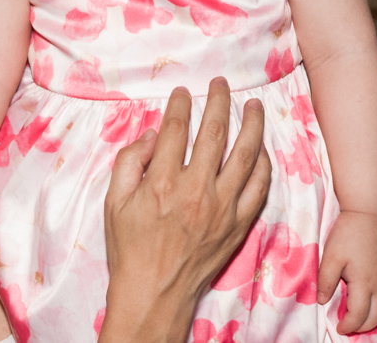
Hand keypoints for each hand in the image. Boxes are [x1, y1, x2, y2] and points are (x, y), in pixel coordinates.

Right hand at [100, 77, 270, 342]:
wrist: (154, 293)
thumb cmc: (130, 248)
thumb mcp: (114, 201)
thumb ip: (129, 161)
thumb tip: (150, 134)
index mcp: (163, 181)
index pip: (176, 128)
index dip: (179, 104)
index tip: (181, 92)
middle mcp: (196, 190)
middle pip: (214, 132)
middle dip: (218, 101)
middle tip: (220, 84)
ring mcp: (222, 207)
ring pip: (245, 155)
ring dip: (251, 125)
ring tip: (254, 105)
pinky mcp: (238, 224)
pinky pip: (258, 188)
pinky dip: (262, 165)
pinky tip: (260, 149)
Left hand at [317, 210, 376, 333]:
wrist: (367, 214)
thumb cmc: (347, 235)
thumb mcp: (330, 257)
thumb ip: (325, 281)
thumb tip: (322, 302)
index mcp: (364, 283)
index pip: (358, 315)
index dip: (348, 326)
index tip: (338, 327)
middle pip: (376, 317)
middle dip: (362, 326)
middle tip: (349, 325)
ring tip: (364, 318)